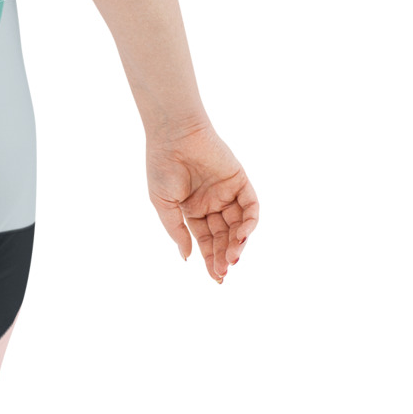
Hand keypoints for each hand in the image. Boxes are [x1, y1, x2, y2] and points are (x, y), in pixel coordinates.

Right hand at [148, 125, 257, 282]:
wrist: (173, 135)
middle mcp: (212, 203)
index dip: (211, 260)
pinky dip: (251, 222)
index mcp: (193, 210)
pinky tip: (242, 236)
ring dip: (237, 243)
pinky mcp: (240, 180)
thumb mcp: (163, 205)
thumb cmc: (161, 167)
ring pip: (239, 225)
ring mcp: (227, 192)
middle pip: (224, 237)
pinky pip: (251, 206)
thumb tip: (187, 258)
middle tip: (224, 272)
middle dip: (224, 256)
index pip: (206, 241)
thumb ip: (177, 231)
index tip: (216, 278)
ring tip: (232, 258)